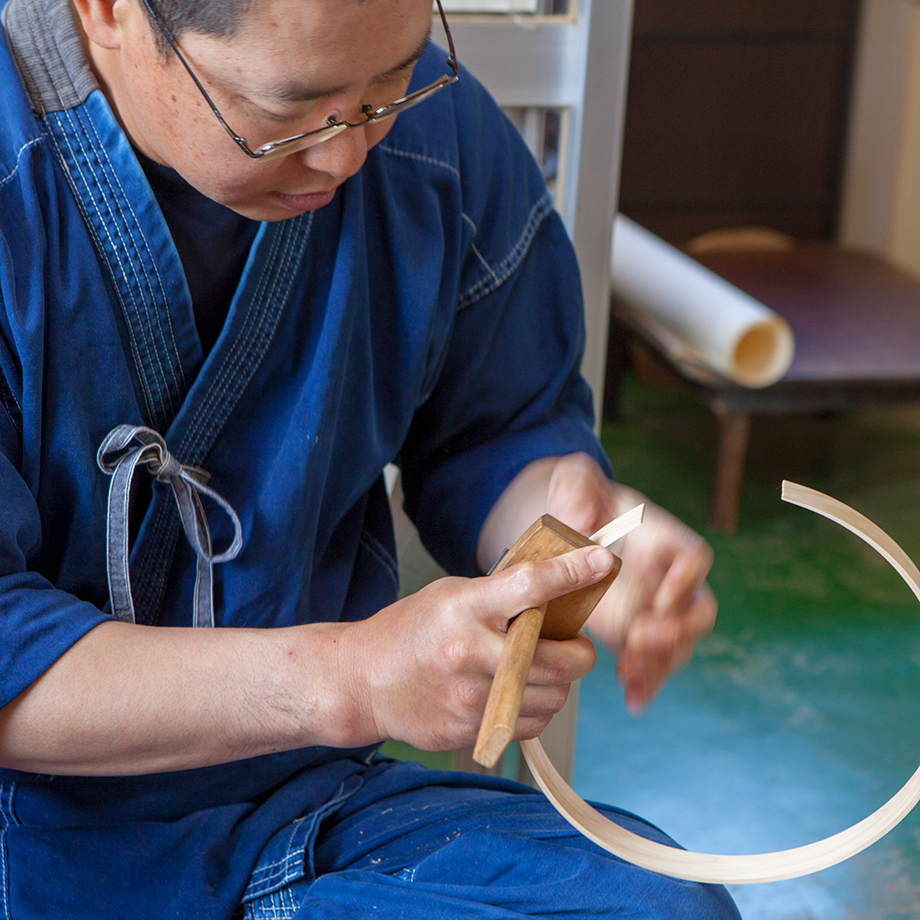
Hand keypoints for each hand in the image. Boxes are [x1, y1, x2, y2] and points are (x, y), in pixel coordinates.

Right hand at [340, 545, 608, 750]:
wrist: (363, 681)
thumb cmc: (410, 631)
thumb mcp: (451, 595)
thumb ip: (500, 594)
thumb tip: (559, 586)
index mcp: (465, 608)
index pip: (530, 585)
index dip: (572, 572)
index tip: (601, 563)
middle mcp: (470, 654)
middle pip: (559, 657)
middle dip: (580, 652)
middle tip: (572, 644)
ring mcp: (471, 698)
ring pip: (553, 697)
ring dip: (559, 683)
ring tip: (537, 668)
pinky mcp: (472, 730)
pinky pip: (532, 724)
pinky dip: (537, 708)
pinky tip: (518, 692)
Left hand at [543, 454, 716, 713]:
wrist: (566, 526)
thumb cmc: (576, 498)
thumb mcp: (572, 480)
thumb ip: (576, 485)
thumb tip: (582, 515)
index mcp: (661, 538)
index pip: (693, 557)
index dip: (685, 581)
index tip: (658, 600)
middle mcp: (666, 577)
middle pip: (697, 609)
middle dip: (677, 631)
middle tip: (643, 641)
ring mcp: (653, 608)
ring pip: (677, 644)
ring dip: (659, 664)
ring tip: (632, 677)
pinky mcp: (633, 632)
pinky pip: (652, 662)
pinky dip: (645, 681)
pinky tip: (633, 698)